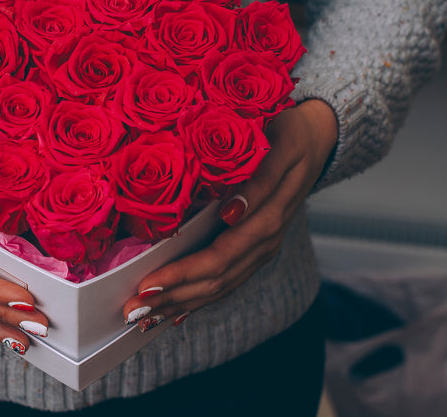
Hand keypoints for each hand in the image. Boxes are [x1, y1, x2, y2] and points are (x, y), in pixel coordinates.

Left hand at [121, 100, 337, 329]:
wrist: (316, 136)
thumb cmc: (285, 131)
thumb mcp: (274, 142)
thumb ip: (257, 179)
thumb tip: (231, 211)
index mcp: (269, 214)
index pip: (220, 254)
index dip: (185, 271)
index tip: (150, 282)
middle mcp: (267, 238)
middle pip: (217, 277)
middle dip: (173, 294)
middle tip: (133, 307)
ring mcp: (264, 248)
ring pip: (221, 286)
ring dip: (180, 303)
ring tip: (143, 317)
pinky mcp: (257, 250)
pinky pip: (227, 282)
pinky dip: (198, 300)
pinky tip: (172, 315)